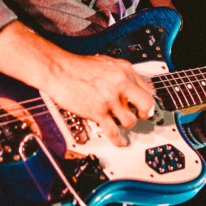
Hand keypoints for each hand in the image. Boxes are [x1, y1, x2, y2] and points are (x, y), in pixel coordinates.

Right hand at [0, 21, 154, 146]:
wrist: (58, 69)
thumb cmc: (77, 66)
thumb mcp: (105, 63)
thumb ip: (119, 74)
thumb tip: (129, 86)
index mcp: (124, 70)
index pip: (146, 87)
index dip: (147, 98)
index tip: (146, 104)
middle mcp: (121, 83)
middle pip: (146, 103)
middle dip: (145, 112)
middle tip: (141, 115)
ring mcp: (110, 98)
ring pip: (131, 120)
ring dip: (127, 124)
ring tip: (121, 123)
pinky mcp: (98, 112)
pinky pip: (114, 131)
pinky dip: (118, 140)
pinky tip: (120, 142)